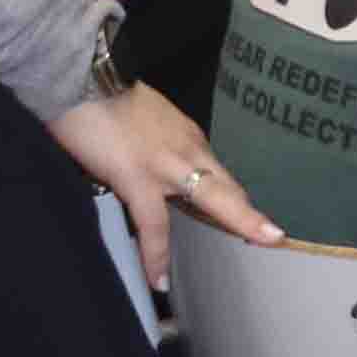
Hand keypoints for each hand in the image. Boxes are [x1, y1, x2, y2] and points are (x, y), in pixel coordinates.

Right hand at [47, 80, 279, 288]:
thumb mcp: (142, 120)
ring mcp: (168, 165)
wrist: (80, 77)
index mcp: (186, 136)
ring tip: (266, 241)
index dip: (232, 195)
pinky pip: (153, 225)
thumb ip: (154, 144)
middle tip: (275, 234)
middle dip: (251, 211)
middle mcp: (187, 149)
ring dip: (241, 220)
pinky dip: (156, 255)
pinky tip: (161, 280)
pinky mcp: (139, 178)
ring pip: (215, 199)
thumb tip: (146, 164)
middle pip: (228, 186)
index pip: (216, 172)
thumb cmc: (101, 99)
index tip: (247, 212)